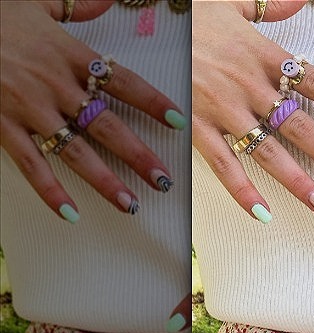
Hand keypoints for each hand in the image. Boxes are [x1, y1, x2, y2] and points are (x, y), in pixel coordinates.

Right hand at [0, 1, 184, 221]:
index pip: (123, 82)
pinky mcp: (2, 126)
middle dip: (138, 156)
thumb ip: (78, 7)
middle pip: (108, 127)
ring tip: (130, 204)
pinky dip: (49, 191)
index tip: (178, 121)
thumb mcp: (38, 3)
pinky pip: (30, 164)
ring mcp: (29, 109)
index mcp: (70, 55)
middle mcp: (55, 86)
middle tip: (164, 180)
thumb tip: (108, 1)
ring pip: (75, 152)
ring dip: (104, 181)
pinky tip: (70, 212)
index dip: (153, 102)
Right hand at [192, 1, 313, 222]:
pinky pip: (223, 164)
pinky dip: (242, 191)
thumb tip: (299, 2)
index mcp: (264, 55)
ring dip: (297, 180)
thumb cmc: (190, 13)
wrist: (146, 23)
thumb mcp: (232, 2)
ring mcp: (224, 109)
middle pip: (299, 125)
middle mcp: (250, 86)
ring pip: (268, 151)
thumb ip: (271, 6)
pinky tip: (263, 214)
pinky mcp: (197, 126)